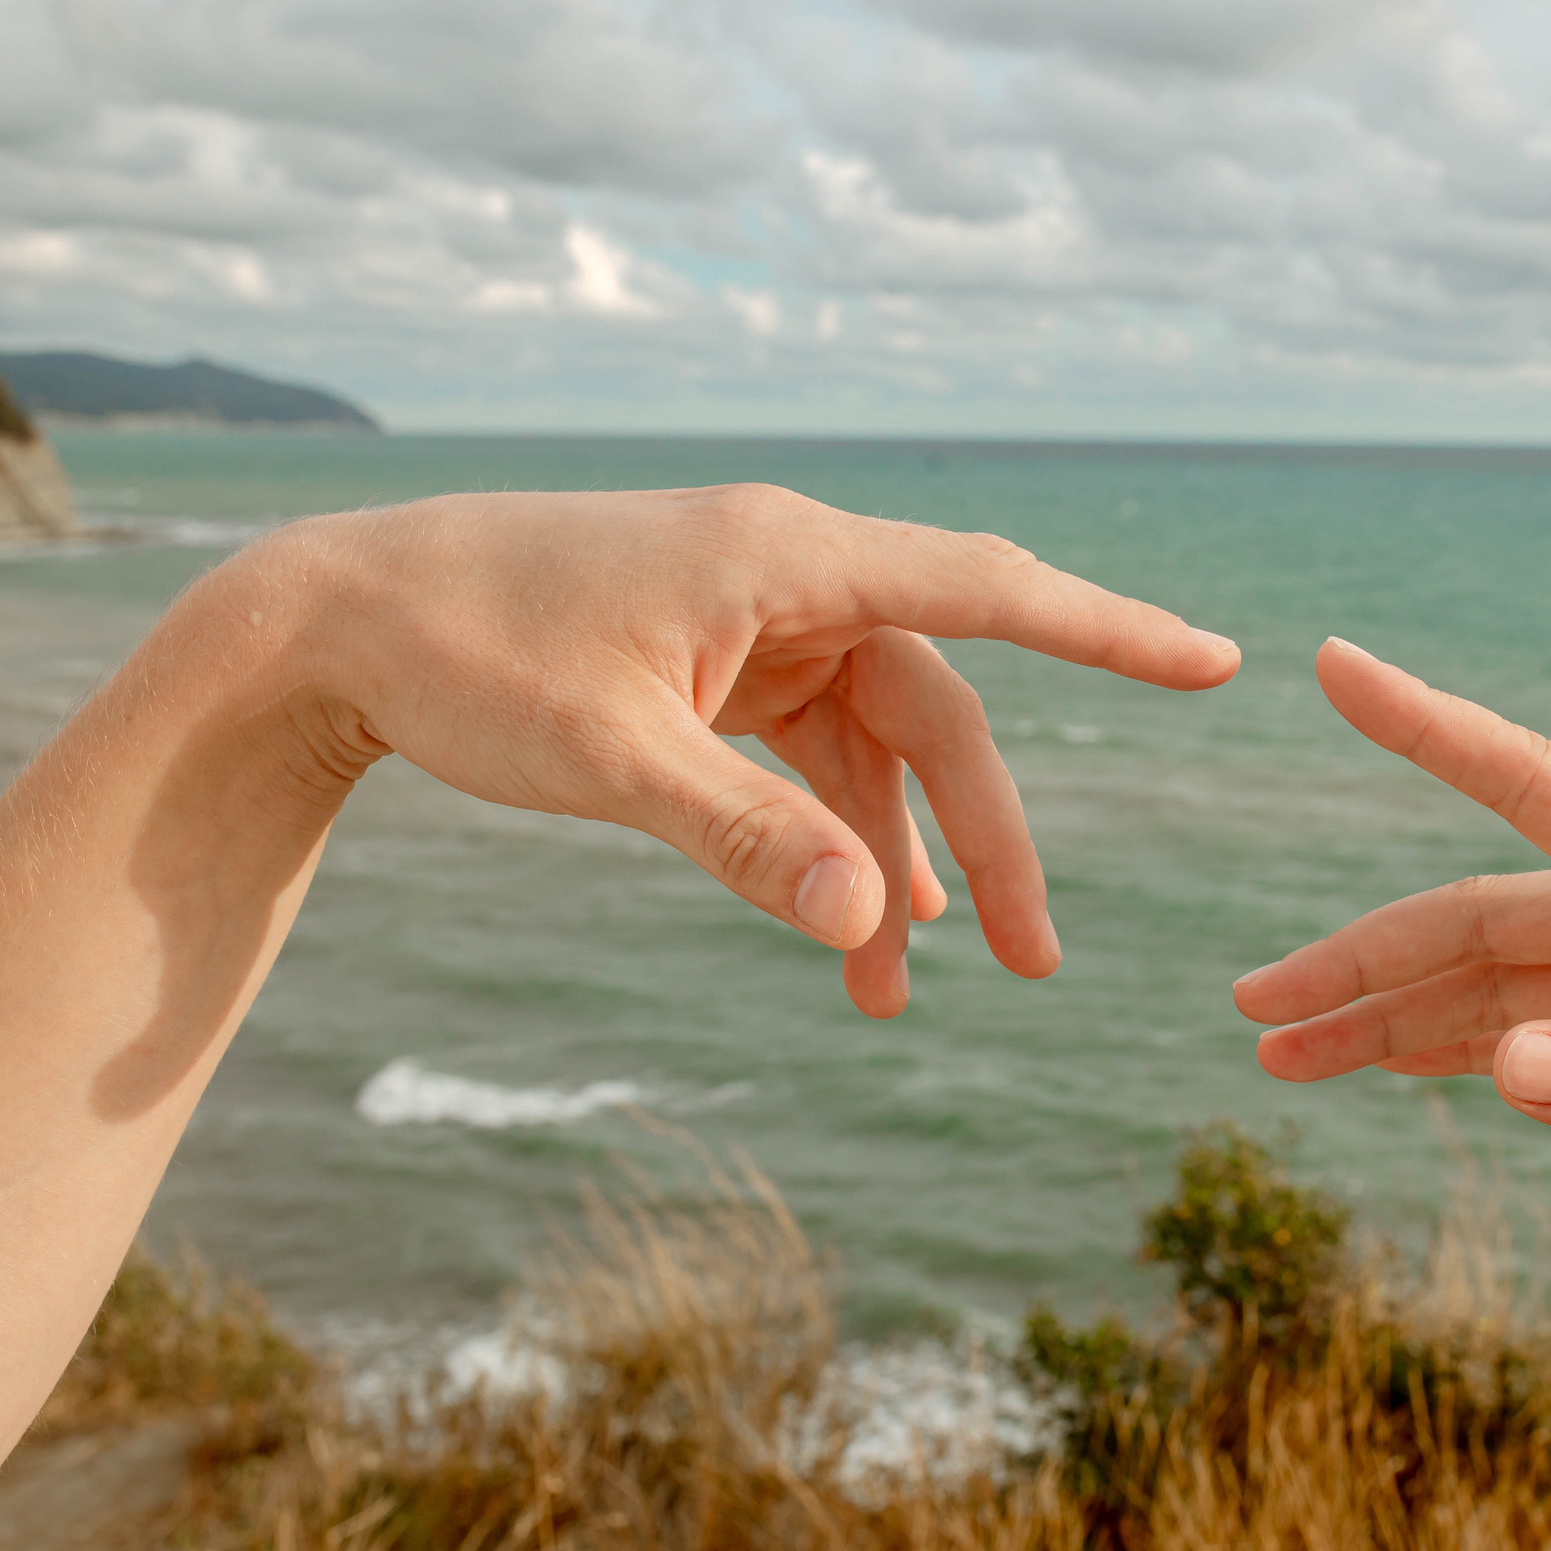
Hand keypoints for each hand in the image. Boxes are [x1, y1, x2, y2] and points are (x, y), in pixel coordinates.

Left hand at [230, 484, 1238, 1016]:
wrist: (336, 622)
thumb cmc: (464, 656)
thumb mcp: (611, 759)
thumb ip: (746, 839)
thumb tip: (873, 926)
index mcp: (788, 557)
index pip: (988, 591)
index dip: (1109, 632)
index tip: (1214, 662)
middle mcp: (791, 577)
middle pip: (938, 710)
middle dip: (988, 840)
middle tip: (1034, 967)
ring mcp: (755, 624)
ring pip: (876, 749)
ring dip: (897, 864)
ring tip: (908, 994)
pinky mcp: (716, 669)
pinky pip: (811, 759)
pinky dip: (833, 841)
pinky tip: (856, 927)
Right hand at [1233, 638, 1550, 1257]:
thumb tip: (1498, 1069)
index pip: (1539, 784)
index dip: (1430, 728)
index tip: (1335, 667)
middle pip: (1478, 916)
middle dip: (1362, 962)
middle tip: (1254, 1011)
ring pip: (1492, 980)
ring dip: (1390, 1019)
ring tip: (1282, 1060)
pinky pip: (1534, 1028)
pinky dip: (1456, 1049)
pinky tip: (1384, 1067)